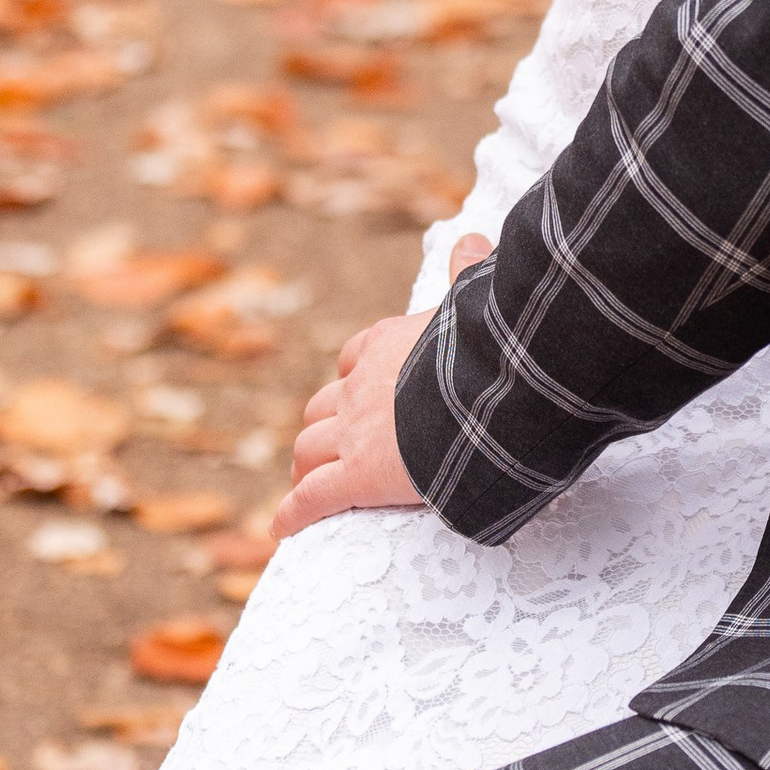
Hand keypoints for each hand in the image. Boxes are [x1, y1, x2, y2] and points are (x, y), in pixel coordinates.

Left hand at [273, 234, 490, 541]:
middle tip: (327, 448)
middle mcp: (360, 387)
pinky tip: (281, 529)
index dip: (352, 380)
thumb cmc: (488, 350)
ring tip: (306, 484)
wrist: (486, 395)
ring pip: (308, 448)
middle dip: (322, 426)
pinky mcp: (357, 477)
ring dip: (305, 466)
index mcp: (387, 344)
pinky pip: (313, 498)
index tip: (356, 393)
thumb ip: (469, 275)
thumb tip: (472, 240)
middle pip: (322, 407)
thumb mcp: (476, 304)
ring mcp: (353, 433)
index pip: (354, 360)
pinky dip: (293, 514)